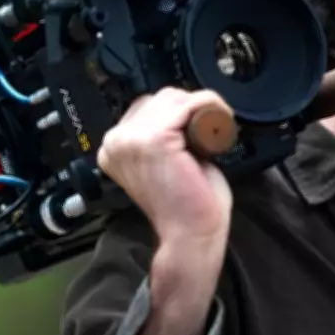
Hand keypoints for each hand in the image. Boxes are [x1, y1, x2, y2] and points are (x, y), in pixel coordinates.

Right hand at [97, 87, 233, 242]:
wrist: (190, 235)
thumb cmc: (185, 206)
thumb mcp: (166, 162)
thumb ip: (164, 137)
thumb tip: (183, 113)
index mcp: (114, 147)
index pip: (148, 107)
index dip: (179, 114)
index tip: (199, 128)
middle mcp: (116, 141)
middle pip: (161, 98)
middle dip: (189, 110)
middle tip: (210, 134)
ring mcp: (132, 138)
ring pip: (176, 98)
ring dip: (201, 110)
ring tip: (213, 135)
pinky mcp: (154, 138)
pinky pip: (190, 104)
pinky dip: (211, 108)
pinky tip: (220, 126)